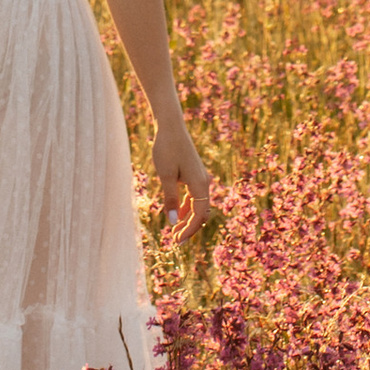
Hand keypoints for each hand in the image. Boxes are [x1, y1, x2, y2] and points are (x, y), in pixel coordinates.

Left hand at [151, 120, 214, 234]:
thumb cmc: (166, 149)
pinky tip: (176, 214)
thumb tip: (172, 222)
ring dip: (187, 219)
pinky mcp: (193, 175)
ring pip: (198, 206)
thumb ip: (170, 198)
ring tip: (175, 232)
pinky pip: (193, 197)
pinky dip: (186, 208)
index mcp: (200, 185)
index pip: (198, 215)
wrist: (170, 127)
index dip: (189, 230)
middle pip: (201, 213)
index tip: (177, 242)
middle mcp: (203, 183)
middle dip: (189, 228)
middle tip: (176, 241)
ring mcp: (200, 179)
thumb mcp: (165, 175)